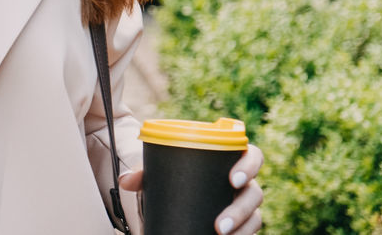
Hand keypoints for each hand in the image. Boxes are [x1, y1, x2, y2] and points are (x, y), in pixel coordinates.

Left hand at [117, 143, 263, 233]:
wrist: (173, 209)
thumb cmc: (174, 182)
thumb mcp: (160, 177)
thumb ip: (143, 175)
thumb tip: (126, 180)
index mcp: (228, 162)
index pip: (252, 155)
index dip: (249, 165)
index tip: (232, 179)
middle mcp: (242, 184)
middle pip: (255, 193)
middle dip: (241, 209)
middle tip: (220, 224)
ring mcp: (244, 207)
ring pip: (255, 218)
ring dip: (241, 229)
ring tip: (219, 234)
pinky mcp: (242, 226)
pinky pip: (249, 234)